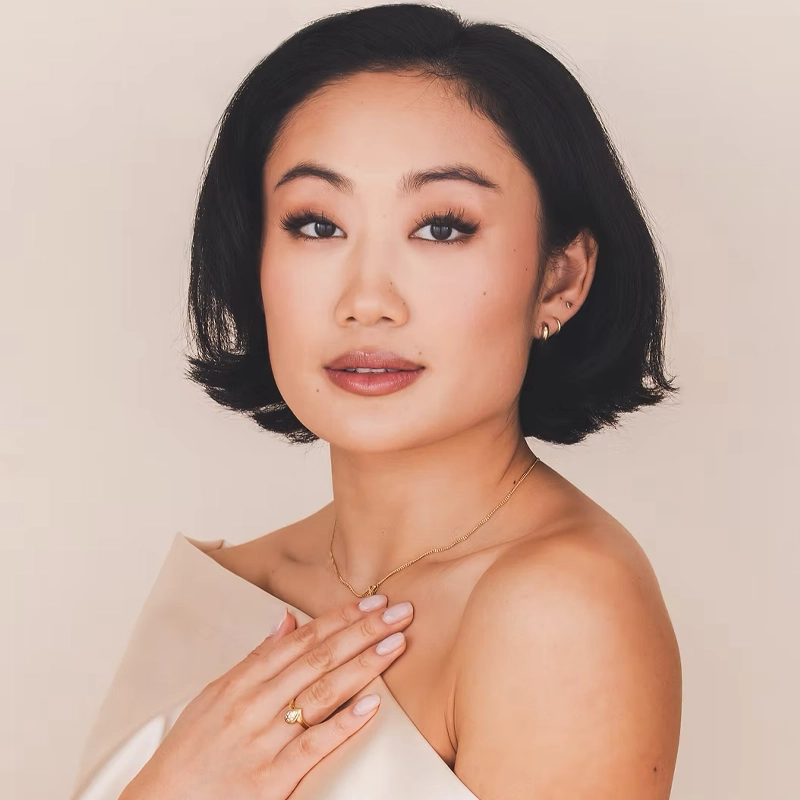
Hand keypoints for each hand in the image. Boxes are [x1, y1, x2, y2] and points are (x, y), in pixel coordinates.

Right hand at [119, 593, 411, 799]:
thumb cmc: (189, 750)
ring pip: (321, 693)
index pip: (301, 640)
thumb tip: (287, 619)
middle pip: (317, 658)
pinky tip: (372, 704)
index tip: (371, 602)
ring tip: (395, 644)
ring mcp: (262, 740)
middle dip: (362, 632)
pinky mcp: (269, 779)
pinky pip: (312, 747)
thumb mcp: (215, 694)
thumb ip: (255, 658)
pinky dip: (343, 724)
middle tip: (399, 612)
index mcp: (240, 680)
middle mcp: (253, 704)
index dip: (339, 619)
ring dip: (362, 665)